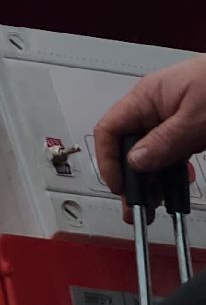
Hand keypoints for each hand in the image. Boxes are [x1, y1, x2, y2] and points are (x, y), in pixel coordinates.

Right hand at [93, 54, 205, 197]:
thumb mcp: (196, 119)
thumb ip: (165, 141)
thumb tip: (136, 162)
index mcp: (146, 97)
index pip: (110, 130)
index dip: (109, 160)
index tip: (122, 186)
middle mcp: (155, 107)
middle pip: (130, 145)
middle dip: (132, 178)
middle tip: (138, 207)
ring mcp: (172, 117)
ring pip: (152, 152)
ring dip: (154, 178)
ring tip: (158, 202)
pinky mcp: (190, 126)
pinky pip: (172, 150)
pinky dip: (173, 169)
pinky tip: (178, 182)